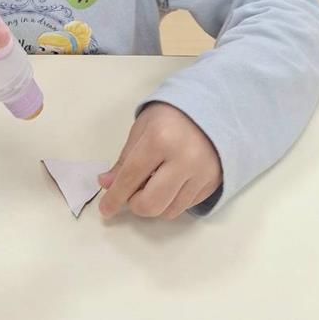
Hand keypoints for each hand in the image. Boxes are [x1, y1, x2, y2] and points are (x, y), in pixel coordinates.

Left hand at [98, 103, 221, 219]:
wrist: (211, 108)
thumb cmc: (171, 115)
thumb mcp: (142, 128)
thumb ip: (125, 159)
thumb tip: (107, 184)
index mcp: (160, 139)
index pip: (131, 177)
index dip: (115, 197)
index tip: (106, 209)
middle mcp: (184, 159)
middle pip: (151, 204)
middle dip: (135, 204)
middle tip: (132, 192)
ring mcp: (201, 173)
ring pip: (168, 211)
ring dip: (154, 204)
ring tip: (153, 183)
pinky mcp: (212, 183)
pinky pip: (185, 207)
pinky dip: (172, 201)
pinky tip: (170, 183)